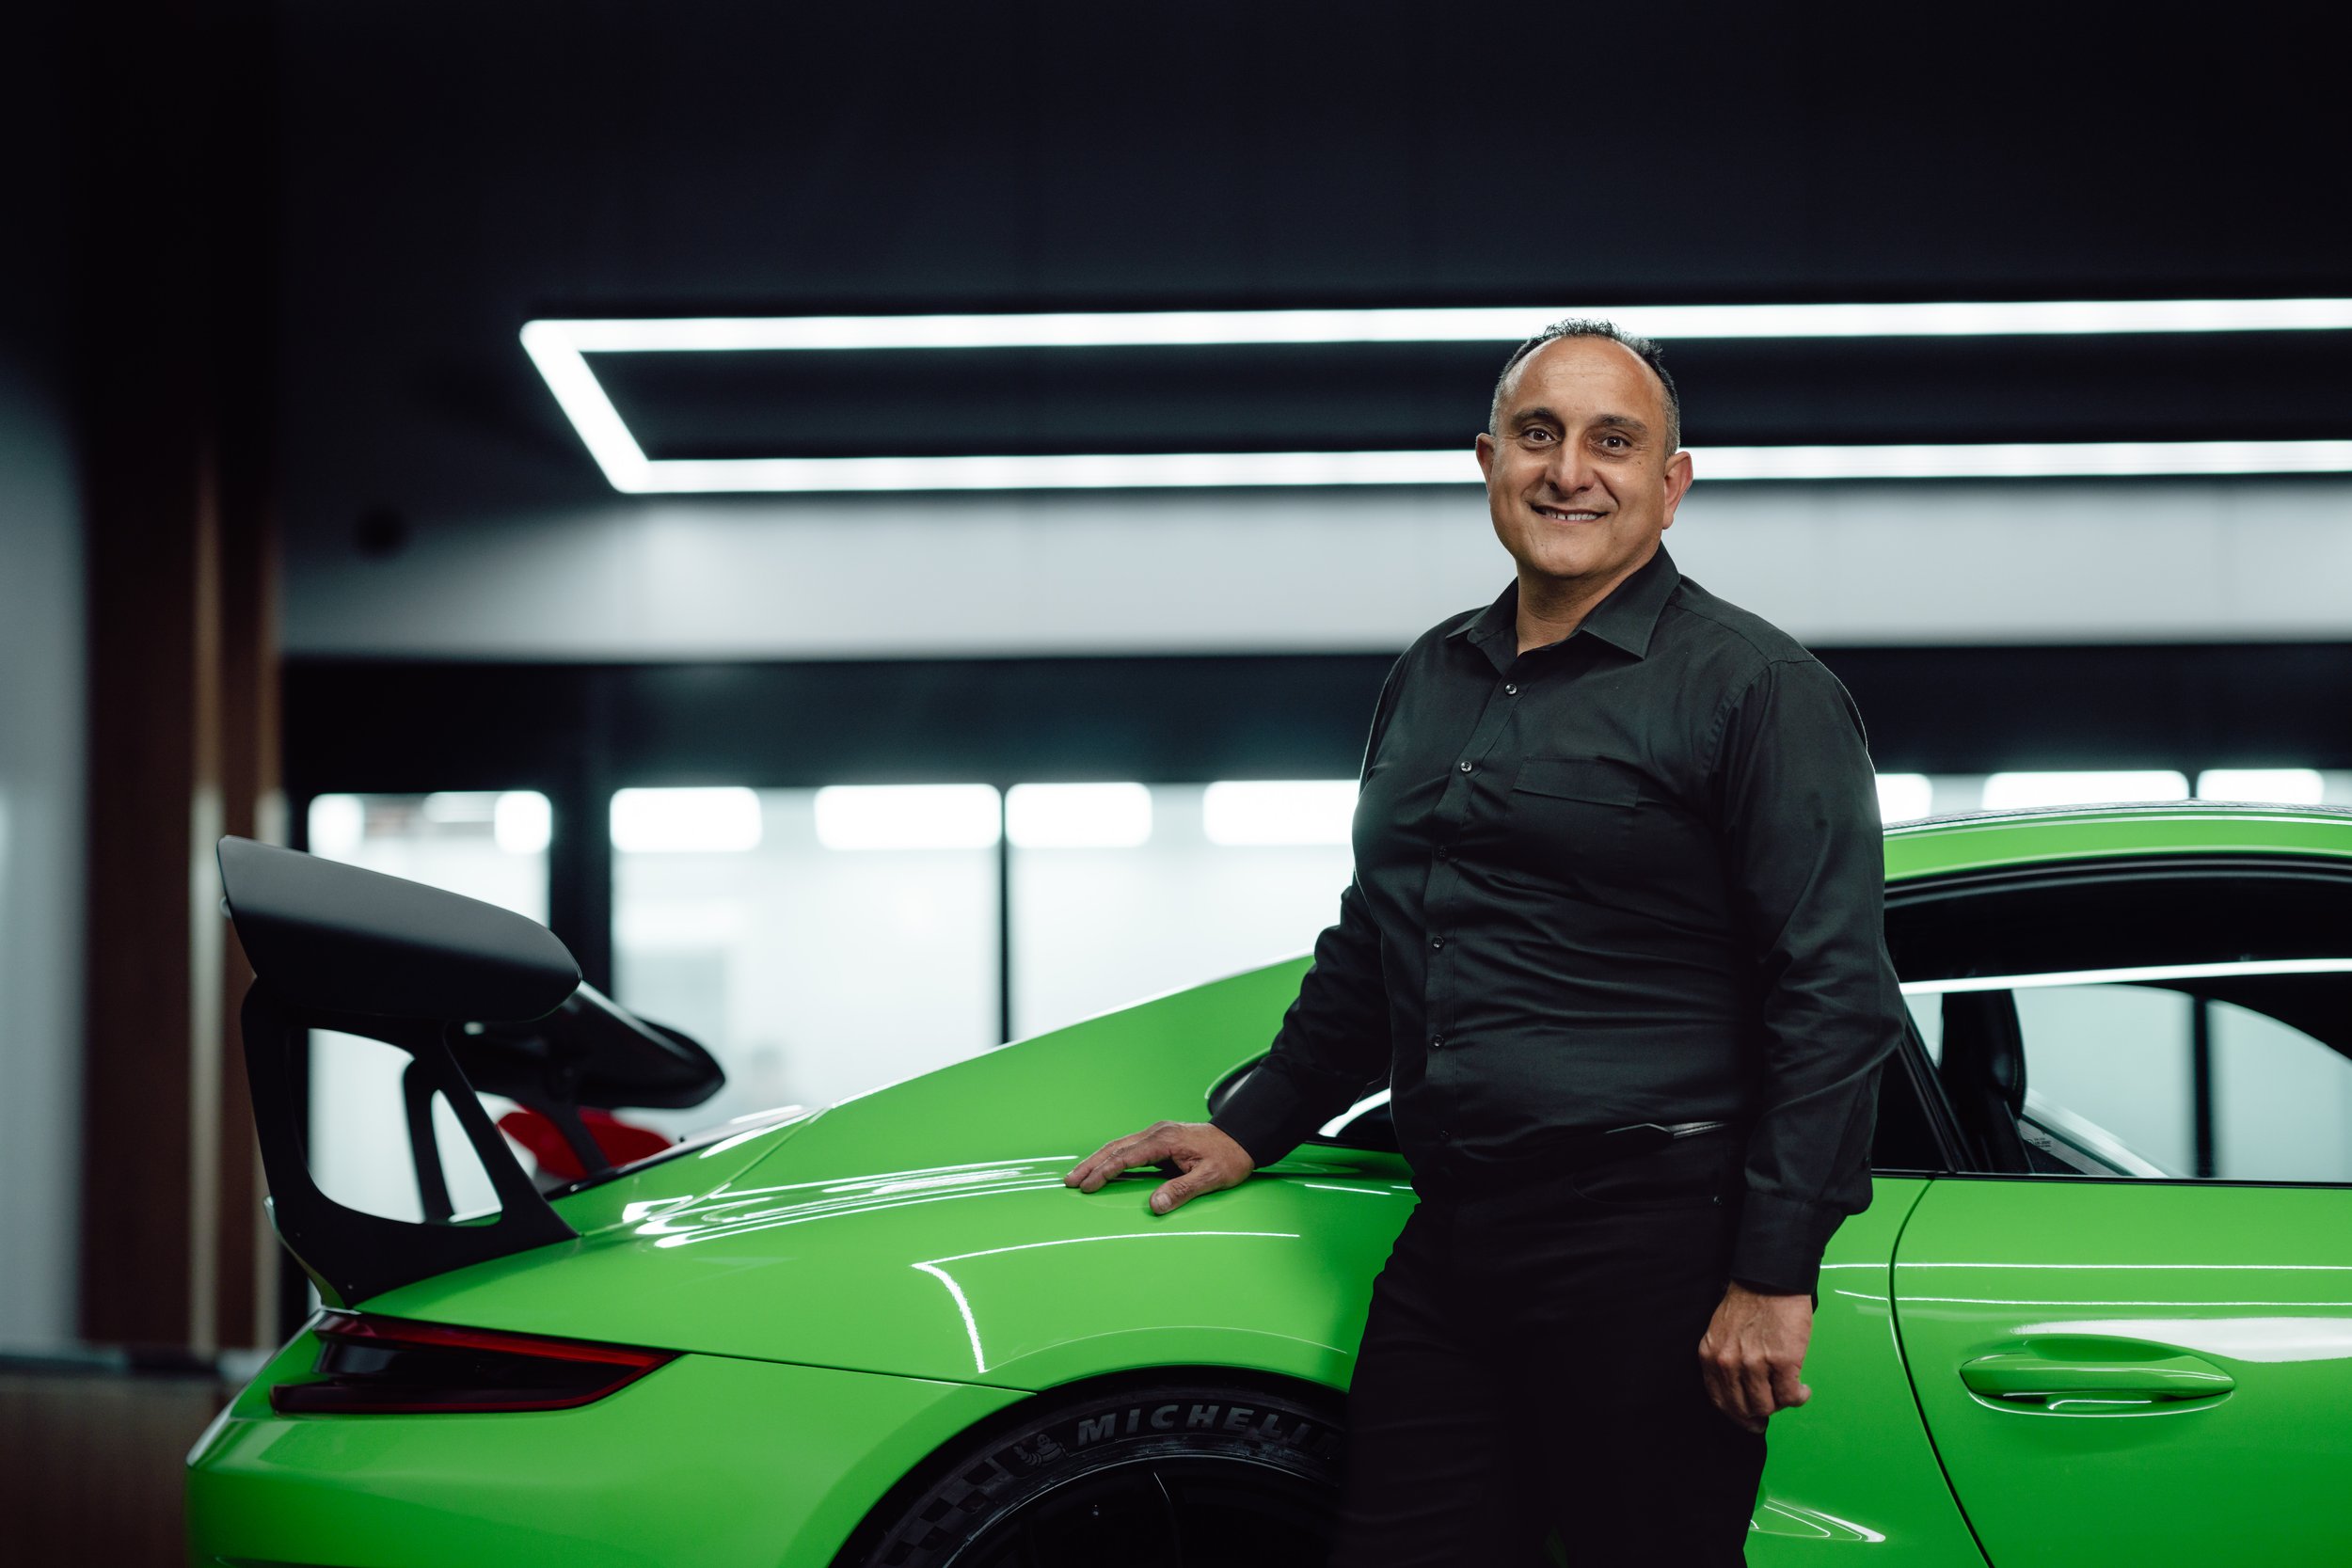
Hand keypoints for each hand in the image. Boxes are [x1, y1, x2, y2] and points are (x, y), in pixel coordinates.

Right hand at [1065, 1120, 1256, 1214]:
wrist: (1242, 1137)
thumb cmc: (1228, 1158)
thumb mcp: (1210, 1178)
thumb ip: (1182, 1190)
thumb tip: (1155, 1205)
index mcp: (1165, 1140)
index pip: (1127, 1157)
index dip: (1105, 1172)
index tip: (1088, 1186)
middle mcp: (1157, 1133)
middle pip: (1116, 1147)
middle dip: (1091, 1164)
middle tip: (1070, 1181)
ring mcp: (1157, 1133)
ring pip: (1119, 1145)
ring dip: (1098, 1160)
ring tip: (1078, 1176)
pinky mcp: (1159, 1138)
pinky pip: (1129, 1147)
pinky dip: (1111, 1157)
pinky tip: (1102, 1167)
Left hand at [1698, 1279, 1813, 1431]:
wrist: (1769, 1280)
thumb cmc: (1748, 1302)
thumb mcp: (1721, 1332)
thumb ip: (1724, 1359)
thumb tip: (1739, 1388)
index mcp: (1711, 1356)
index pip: (1720, 1400)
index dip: (1736, 1415)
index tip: (1748, 1420)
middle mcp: (1729, 1363)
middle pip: (1743, 1408)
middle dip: (1758, 1416)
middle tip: (1770, 1413)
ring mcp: (1755, 1364)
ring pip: (1767, 1406)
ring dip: (1781, 1405)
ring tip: (1789, 1394)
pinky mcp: (1783, 1362)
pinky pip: (1790, 1396)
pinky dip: (1798, 1398)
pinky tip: (1802, 1390)